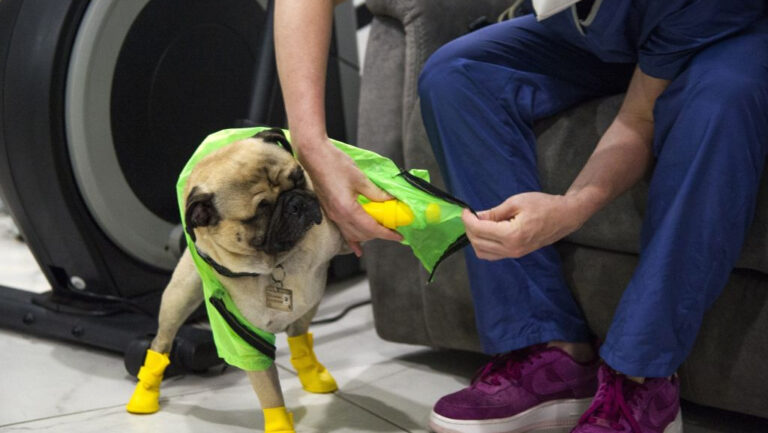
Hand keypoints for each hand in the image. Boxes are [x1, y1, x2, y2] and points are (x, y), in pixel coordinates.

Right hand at [297, 137, 402, 255]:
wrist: (314, 157)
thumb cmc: (335, 164)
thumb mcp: (360, 179)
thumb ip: (376, 193)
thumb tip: (390, 201)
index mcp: (347, 210)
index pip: (371, 228)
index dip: (386, 234)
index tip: (398, 236)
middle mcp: (339, 217)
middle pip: (363, 234)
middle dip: (379, 235)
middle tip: (393, 231)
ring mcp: (333, 215)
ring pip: (353, 234)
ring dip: (368, 236)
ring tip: (380, 234)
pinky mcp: (330, 211)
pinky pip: (343, 231)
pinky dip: (352, 240)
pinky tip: (357, 248)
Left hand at [461, 192, 584, 260]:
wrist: (565, 217)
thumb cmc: (543, 205)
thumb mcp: (516, 202)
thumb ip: (494, 212)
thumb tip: (477, 216)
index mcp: (511, 235)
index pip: (480, 230)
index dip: (468, 219)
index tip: (466, 210)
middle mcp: (511, 249)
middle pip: (478, 243)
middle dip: (469, 229)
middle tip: (470, 215)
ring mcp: (514, 254)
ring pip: (482, 253)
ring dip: (475, 238)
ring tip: (477, 223)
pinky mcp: (516, 255)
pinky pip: (492, 255)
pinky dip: (483, 245)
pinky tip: (486, 232)